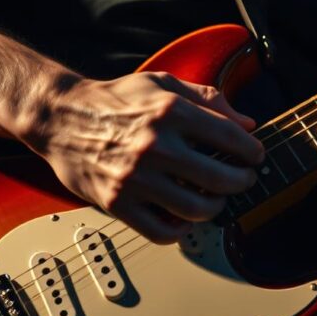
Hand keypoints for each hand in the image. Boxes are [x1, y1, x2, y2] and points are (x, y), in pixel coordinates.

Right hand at [24, 72, 263, 242]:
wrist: (62, 118)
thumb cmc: (116, 100)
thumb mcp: (163, 84)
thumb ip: (207, 99)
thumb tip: (247, 124)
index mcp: (170, 112)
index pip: (230, 138)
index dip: (252, 151)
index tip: (255, 157)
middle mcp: (154, 146)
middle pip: (220, 179)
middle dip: (242, 182)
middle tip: (243, 180)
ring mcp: (135, 178)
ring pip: (196, 210)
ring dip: (215, 208)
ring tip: (215, 199)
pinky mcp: (117, 203)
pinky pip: (161, 231)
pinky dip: (180, 229)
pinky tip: (183, 215)